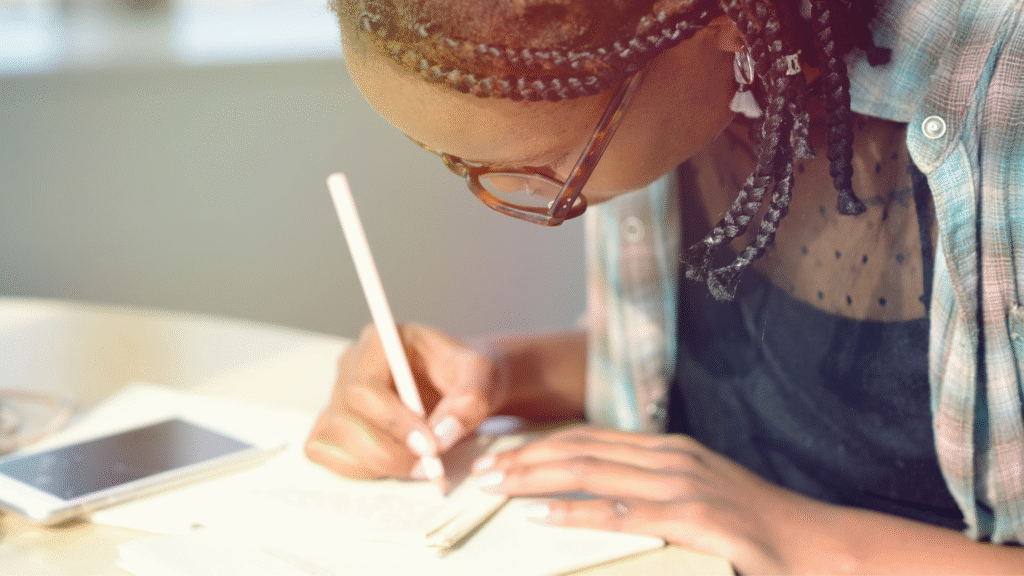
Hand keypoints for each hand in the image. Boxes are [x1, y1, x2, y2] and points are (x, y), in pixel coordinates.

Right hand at [305, 323, 507, 480]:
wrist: (462, 385)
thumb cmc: (467, 373)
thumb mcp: (483, 376)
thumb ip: (469, 401)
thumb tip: (441, 436)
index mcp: (381, 341)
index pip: (365, 386)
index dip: (392, 421)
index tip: (429, 446)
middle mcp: (351, 364)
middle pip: (345, 416)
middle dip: (387, 451)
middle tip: (430, 465)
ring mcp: (338, 395)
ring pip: (334, 437)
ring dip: (377, 462)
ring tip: (421, 464)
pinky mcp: (335, 423)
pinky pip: (328, 452)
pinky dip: (361, 468)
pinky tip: (396, 462)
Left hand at [471, 425, 822, 573]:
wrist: (820, 546)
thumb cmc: (756, 527)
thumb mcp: (699, 497)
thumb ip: (652, 491)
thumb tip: (603, 500)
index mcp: (668, 450)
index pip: (588, 438)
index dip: (539, 444)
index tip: (499, 454)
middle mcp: (671, 457)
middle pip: (579, 449)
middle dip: (523, 457)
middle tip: (478, 469)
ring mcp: (682, 484)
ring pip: (591, 472)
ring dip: (534, 477)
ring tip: (492, 486)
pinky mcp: (694, 517)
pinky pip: (622, 513)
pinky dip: (574, 512)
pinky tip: (539, 515)